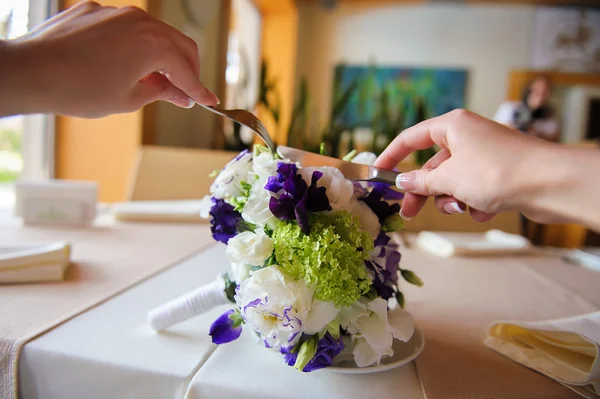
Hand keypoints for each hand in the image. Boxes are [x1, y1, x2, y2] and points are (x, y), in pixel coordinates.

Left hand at [0, 1, 218, 117]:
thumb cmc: (78, 89)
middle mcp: (140, 21)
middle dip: (187, 69)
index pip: (187, 71)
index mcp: (154, 44)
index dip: (200, 90)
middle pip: (179, 44)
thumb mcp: (128, 99)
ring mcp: (116, 13)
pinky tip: (124, 64)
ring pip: (154, 33)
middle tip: (186, 92)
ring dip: (162, 56)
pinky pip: (126, 27)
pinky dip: (134, 46)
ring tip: (156, 80)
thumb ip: (160, 92)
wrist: (30, 72)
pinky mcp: (94, 11)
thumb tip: (178, 93)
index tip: (210, 101)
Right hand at [375, 109, 564, 223]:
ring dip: (450, 199)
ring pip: (452, 182)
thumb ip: (421, 181)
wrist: (550, 184)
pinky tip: (485, 208)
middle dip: (422, 190)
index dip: (392, 156)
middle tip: (407, 212)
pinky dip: (474, 203)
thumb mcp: (449, 178)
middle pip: (432, 166)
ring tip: (458, 207)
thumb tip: (402, 181)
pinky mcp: (499, 175)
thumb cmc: (496, 172)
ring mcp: (484, 157)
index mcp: (453, 126)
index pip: (412, 138)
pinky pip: (473, 191)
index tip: (378, 173)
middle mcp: (468, 137)